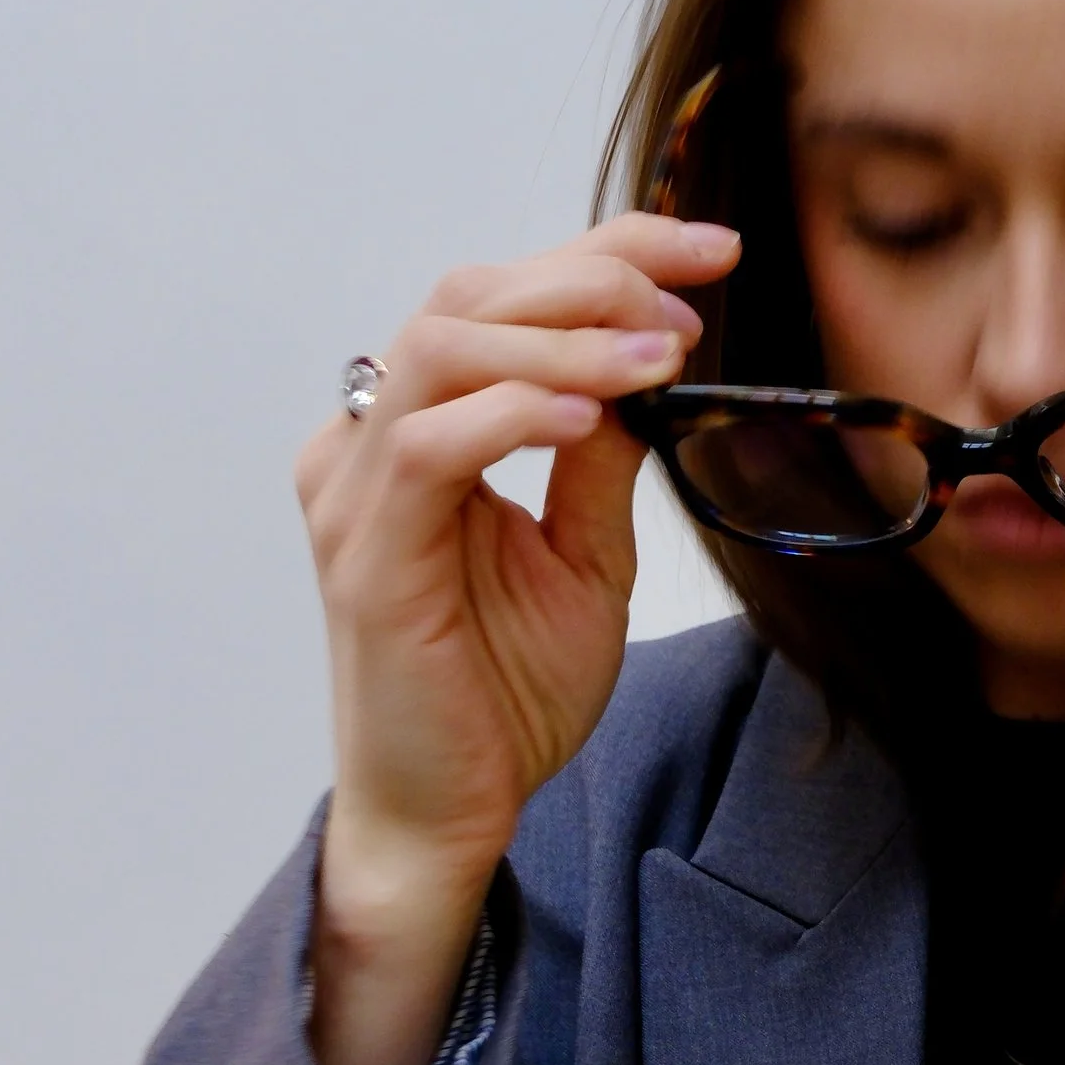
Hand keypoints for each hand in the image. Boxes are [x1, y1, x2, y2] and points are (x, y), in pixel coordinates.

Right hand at [294, 209, 736, 1064]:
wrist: (450, 813)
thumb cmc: (504, 695)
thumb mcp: (586, 557)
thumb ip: (601, 461)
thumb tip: (648, 367)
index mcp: (420, 431)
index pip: (501, 297)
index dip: (603, 251)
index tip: (707, 251)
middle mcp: (372, 443)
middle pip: (467, 294)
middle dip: (591, 278)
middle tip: (686, 309)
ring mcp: (357, 494)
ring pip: (441, 347)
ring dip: (561, 336)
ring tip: (651, 359)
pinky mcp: (367, 555)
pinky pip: (426, 445)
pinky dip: (511, 412)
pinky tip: (589, 419)